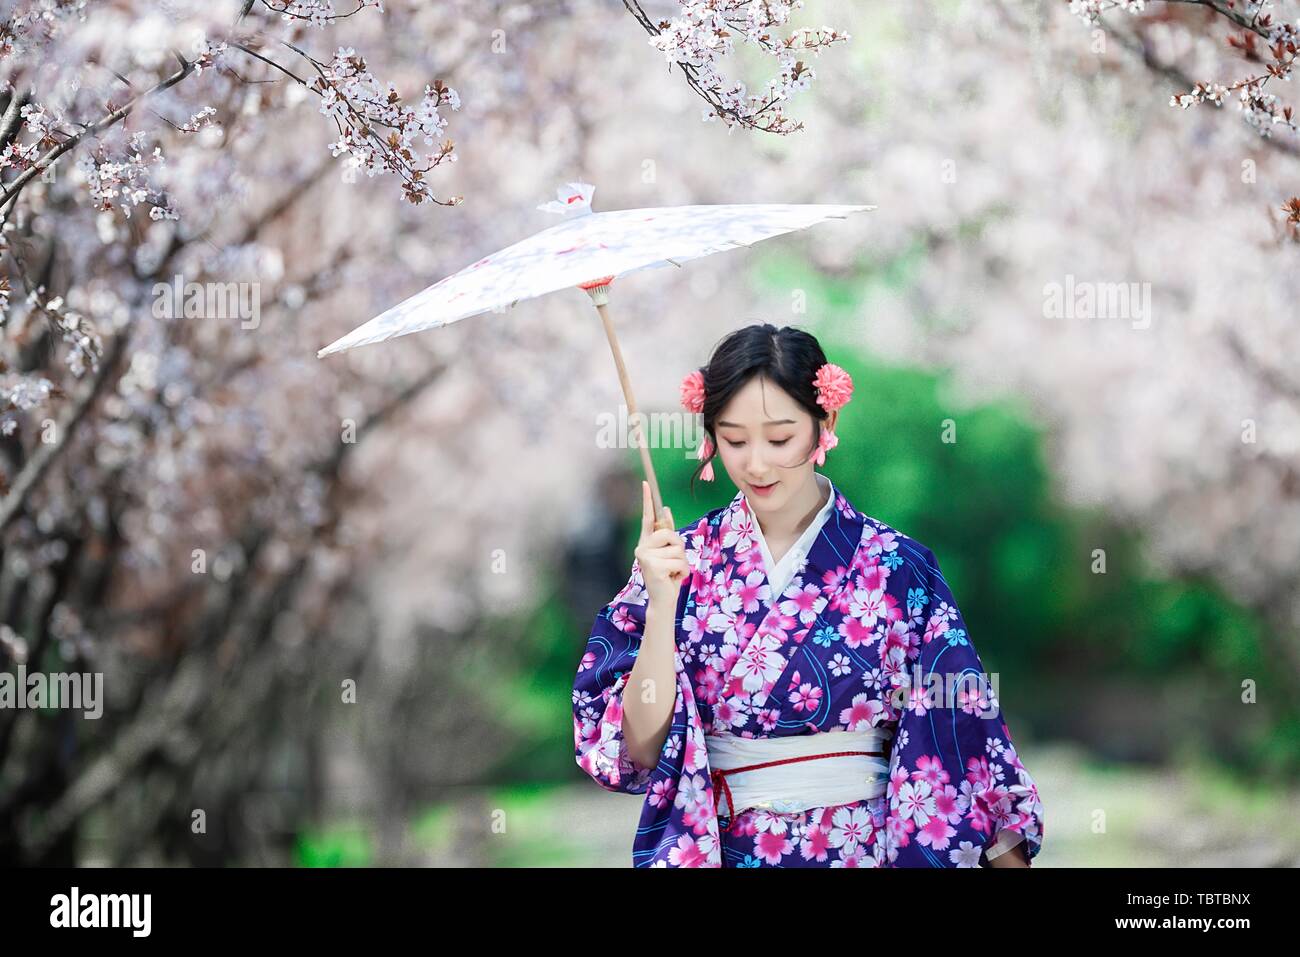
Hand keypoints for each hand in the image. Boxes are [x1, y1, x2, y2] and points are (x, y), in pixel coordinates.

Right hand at [634, 480, 688, 608]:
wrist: (663, 600)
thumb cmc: (667, 575)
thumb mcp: (669, 552)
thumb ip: (667, 534)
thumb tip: (666, 509)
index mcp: (646, 541)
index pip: (647, 517)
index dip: (647, 500)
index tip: (646, 483)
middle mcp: (642, 547)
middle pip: (670, 534)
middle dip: (679, 548)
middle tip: (673, 563)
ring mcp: (645, 557)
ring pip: (677, 549)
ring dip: (682, 563)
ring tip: (673, 573)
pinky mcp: (653, 567)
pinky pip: (679, 561)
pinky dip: (682, 571)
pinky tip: (673, 578)